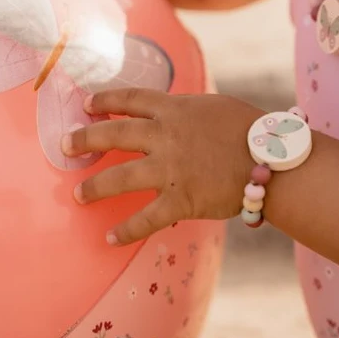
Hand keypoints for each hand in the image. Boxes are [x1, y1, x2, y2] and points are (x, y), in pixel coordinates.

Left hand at [62, 89, 264, 245]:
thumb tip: (168, 112)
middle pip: (113, 134)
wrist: (273, 160)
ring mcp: (170, 168)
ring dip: (94, 186)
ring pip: (120, 177)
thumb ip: (185, 109)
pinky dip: (126, 230)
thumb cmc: (250, 129)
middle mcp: (165, 136)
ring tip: (78, 194)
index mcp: (174, 108)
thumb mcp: (213, 106)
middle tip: (66, 145)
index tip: (86, 104)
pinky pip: (146, 218)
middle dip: (85, 138)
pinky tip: (110, 238)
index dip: (105, 100)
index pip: (130, 99)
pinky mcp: (180, 199)